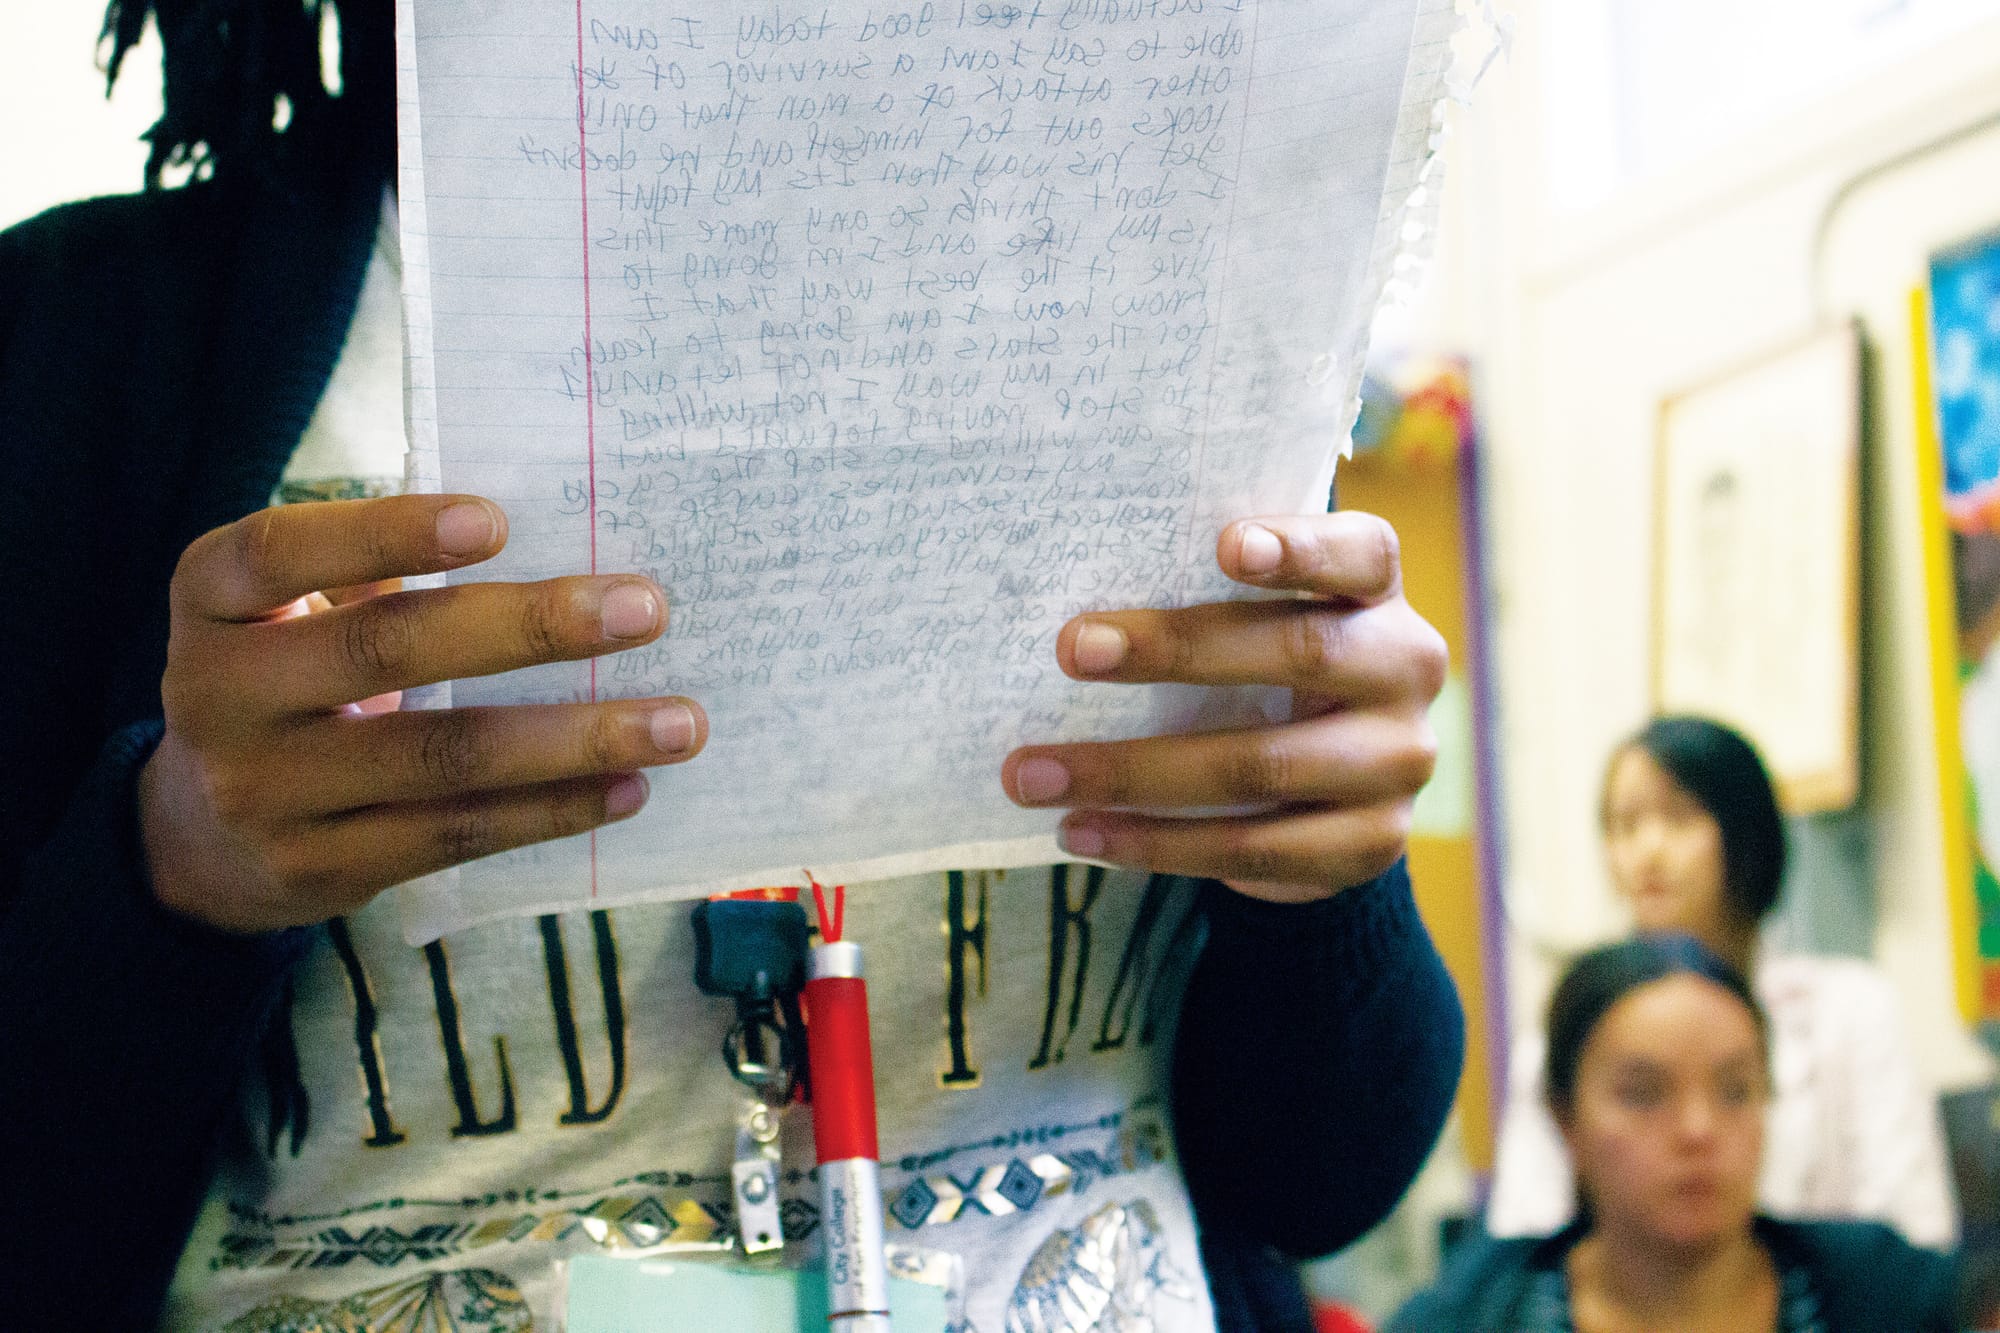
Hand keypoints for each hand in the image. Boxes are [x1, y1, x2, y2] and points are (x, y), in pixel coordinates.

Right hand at [138, 494, 706, 932]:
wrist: (202, 834)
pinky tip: (628, 786)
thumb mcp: (294, 611)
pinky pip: (457, 834)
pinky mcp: (322, 868)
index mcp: (213, 602)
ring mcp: (265, 791)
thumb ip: (383, 573)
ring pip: (441, 758)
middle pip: (387, 652)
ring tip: (679, 722)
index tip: (497, 521)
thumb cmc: (292, 675)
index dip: (385, 533)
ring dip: (575, 738)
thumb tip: (562, 544)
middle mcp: (219, 694)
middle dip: (528, 629)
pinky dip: (553, 809)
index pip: (283, 552)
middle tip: (645, 610)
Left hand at [1001, 512, 1446, 901]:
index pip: (1360, 553)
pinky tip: (1084, 833)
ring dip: (1132, 773)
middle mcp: (1407, 669)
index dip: (1299, 548)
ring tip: (1035, 775)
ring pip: (1261, 767)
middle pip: (1298, 653)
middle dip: (1174, 652)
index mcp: (1378, 593)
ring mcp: (1397, 763)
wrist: (1335, 784)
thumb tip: (1076, 617)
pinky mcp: (1370, 844)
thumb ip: (1203, 597)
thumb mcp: (1254, 619)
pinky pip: (1252, 849)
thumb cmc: (1263, 667)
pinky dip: (1156, 844)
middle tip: (1071, 651)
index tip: (1223, 545)